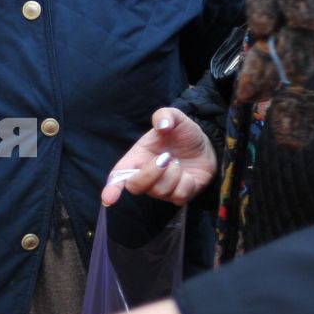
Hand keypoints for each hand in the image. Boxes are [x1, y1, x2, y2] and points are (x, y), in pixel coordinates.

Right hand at [102, 107, 218, 206]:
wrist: (204, 145)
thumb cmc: (182, 133)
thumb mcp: (174, 117)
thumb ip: (165, 115)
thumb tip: (162, 125)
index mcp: (137, 158)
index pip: (118, 176)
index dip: (112, 188)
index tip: (109, 198)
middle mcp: (146, 177)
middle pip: (135, 187)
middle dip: (150, 173)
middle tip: (166, 157)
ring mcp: (162, 189)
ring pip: (159, 191)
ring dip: (173, 174)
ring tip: (178, 162)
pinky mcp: (179, 196)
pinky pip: (178, 196)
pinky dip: (186, 183)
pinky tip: (188, 174)